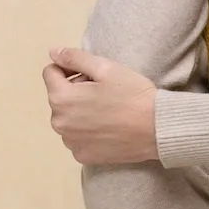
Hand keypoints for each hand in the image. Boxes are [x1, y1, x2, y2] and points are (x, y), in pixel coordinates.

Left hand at [43, 47, 158, 165]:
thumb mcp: (105, 67)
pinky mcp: (83, 156)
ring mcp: (71, 142)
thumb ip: (74, 57)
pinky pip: (78, 138)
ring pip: (68, 118)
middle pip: (59, 97)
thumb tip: (53, 52)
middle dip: (76, 91)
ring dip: (81, 112)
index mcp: (61, 98)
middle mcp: (59, 123)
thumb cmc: (133, 95)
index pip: (51, 72)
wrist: (158, 129)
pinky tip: (109, 128)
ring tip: (109, 111)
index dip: (71, 68)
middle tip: (105, 92)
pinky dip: (88, 132)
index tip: (92, 74)